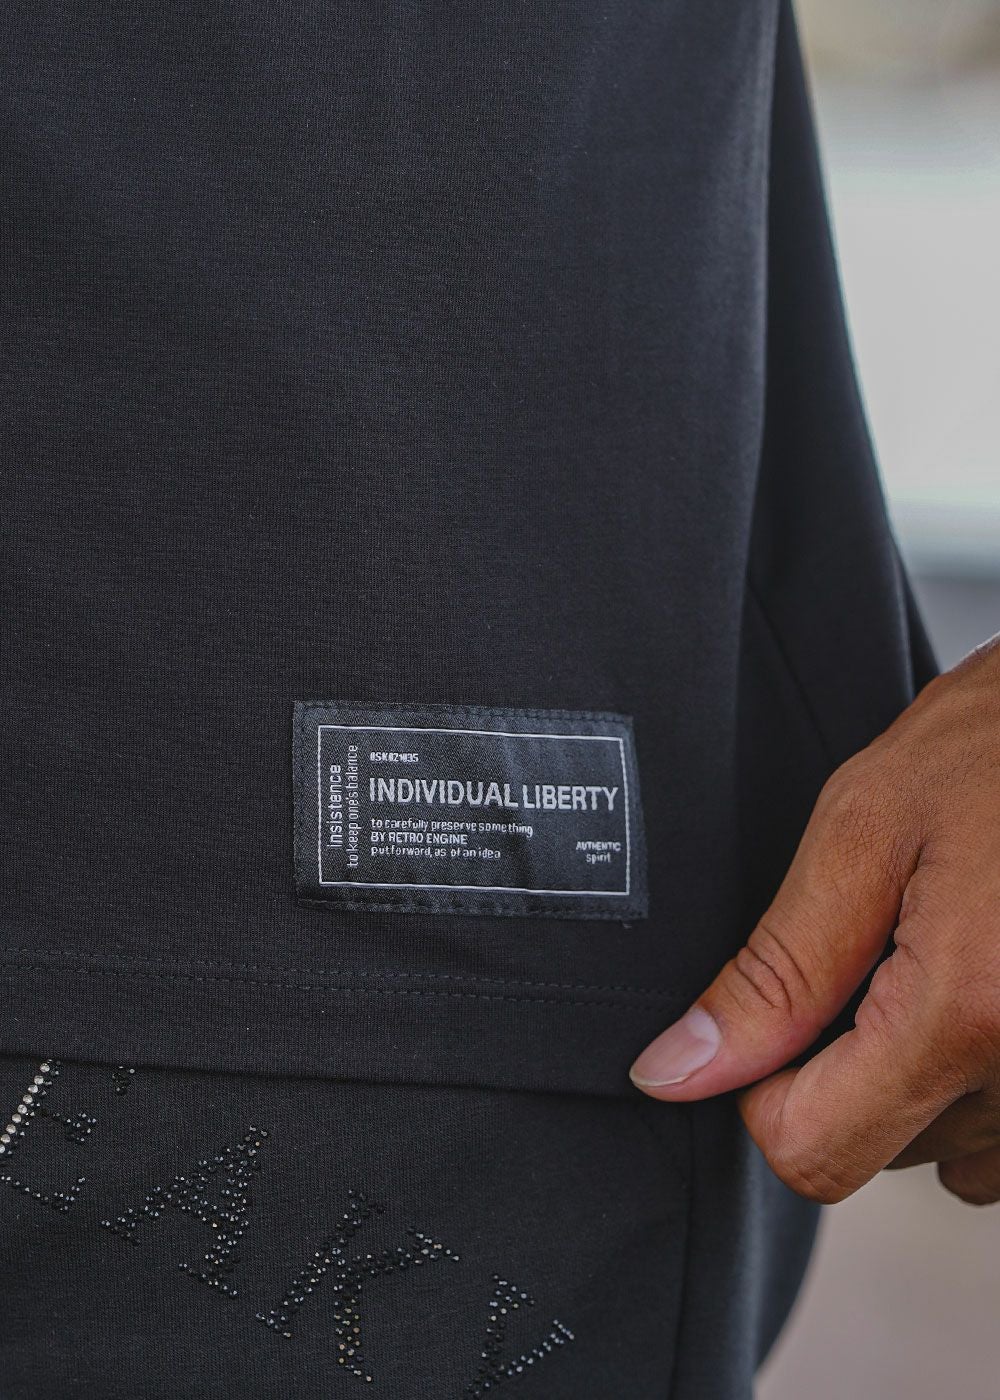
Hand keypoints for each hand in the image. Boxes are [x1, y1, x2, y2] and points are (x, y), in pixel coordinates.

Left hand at [630, 635, 999, 1204]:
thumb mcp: (865, 829)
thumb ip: (775, 970)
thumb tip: (679, 1068)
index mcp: (971, 1014)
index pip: (813, 1151)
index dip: (763, 1086)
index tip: (780, 1011)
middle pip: (880, 1148)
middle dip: (851, 1063)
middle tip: (888, 943)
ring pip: (951, 1148)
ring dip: (923, 1072)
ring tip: (951, 950)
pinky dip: (980, 1079)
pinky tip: (986, 981)